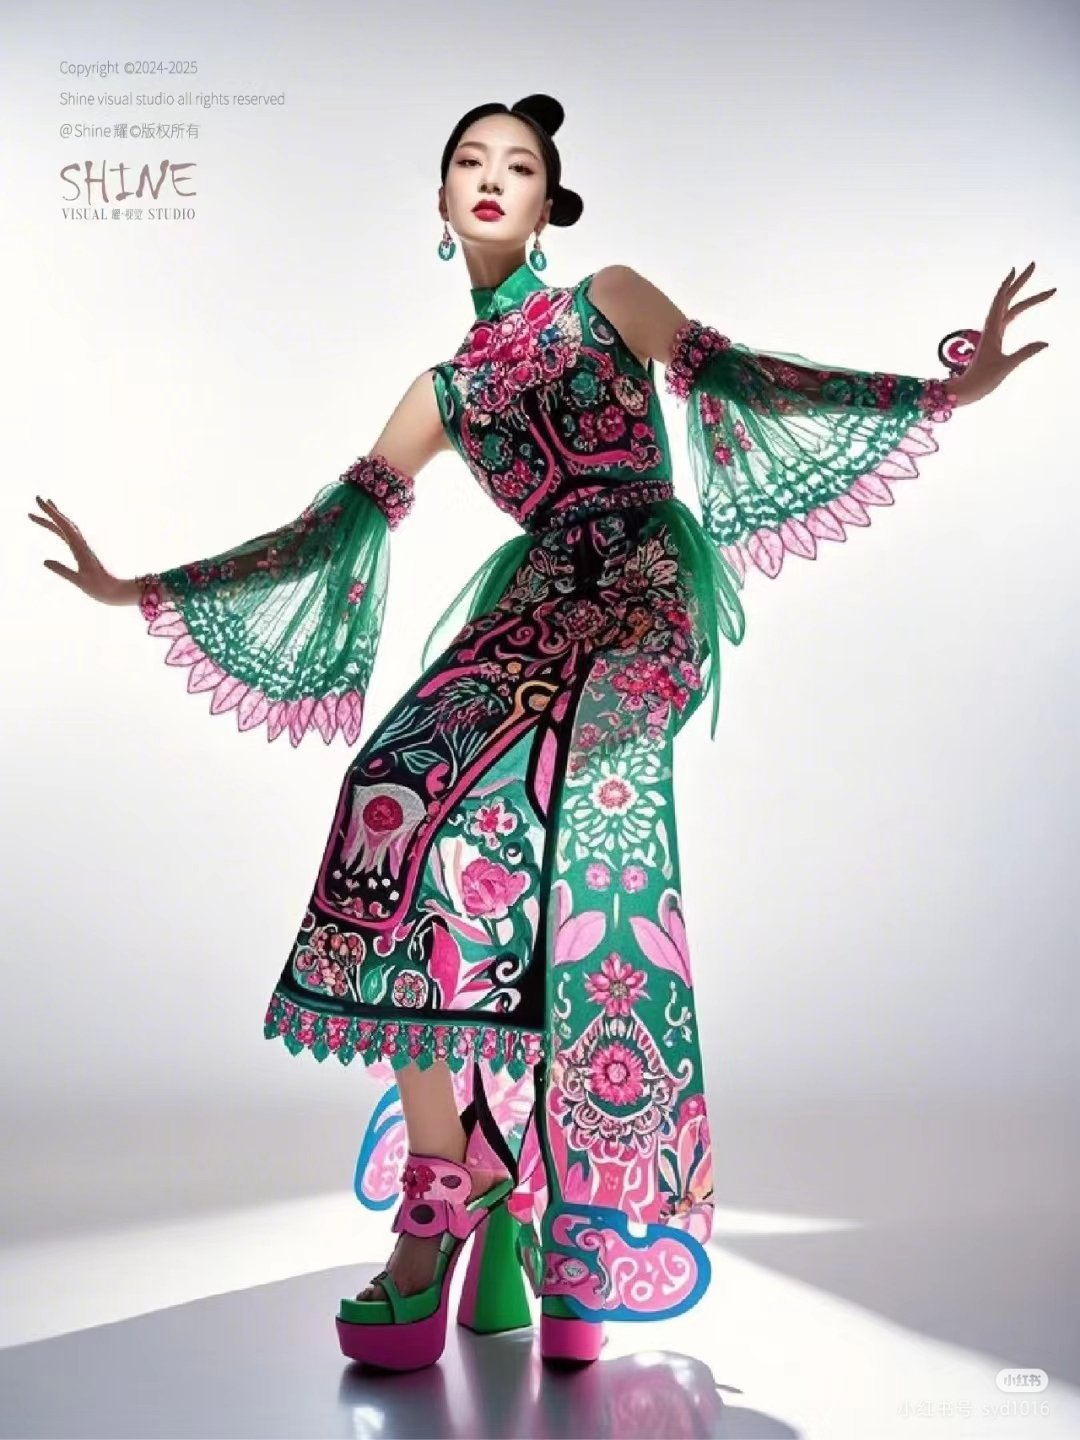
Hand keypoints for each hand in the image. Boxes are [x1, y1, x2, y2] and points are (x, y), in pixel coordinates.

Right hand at [29, 495, 129, 604]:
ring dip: (56, 518)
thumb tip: (44, 561)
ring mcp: (83, 548)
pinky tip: (58, 529)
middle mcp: (82, 544)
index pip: (64, 525)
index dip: (52, 513)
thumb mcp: (80, 581)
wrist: (117, 591)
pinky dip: (62, 528)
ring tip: (46, 508)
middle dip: (51, 511)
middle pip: (65, 523)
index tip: (40, 501)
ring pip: (68, 528)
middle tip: (37, 498)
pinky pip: (70, 536)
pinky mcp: (84, 553)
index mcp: (80, 548)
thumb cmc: (101, 588)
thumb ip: (63, 571)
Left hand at [961, 262, 1054, 401]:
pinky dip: (1015, 310)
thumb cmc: (982, 380)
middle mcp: (992, 327)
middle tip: (1033, 265)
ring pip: (1009, 308)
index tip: (1017, 269)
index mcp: (992, 330)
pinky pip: (1006, 319)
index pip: (1002, 300)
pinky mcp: (994, 341)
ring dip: (1023, 295)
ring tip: (1041, 287)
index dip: (1009, 284)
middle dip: (1020, 282)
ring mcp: (993, 333)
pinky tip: (1021, 308)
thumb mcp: (1005, 367)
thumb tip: (1045, 342)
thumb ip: (1025, 353)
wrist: (966, 390)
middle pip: (1008, 299)